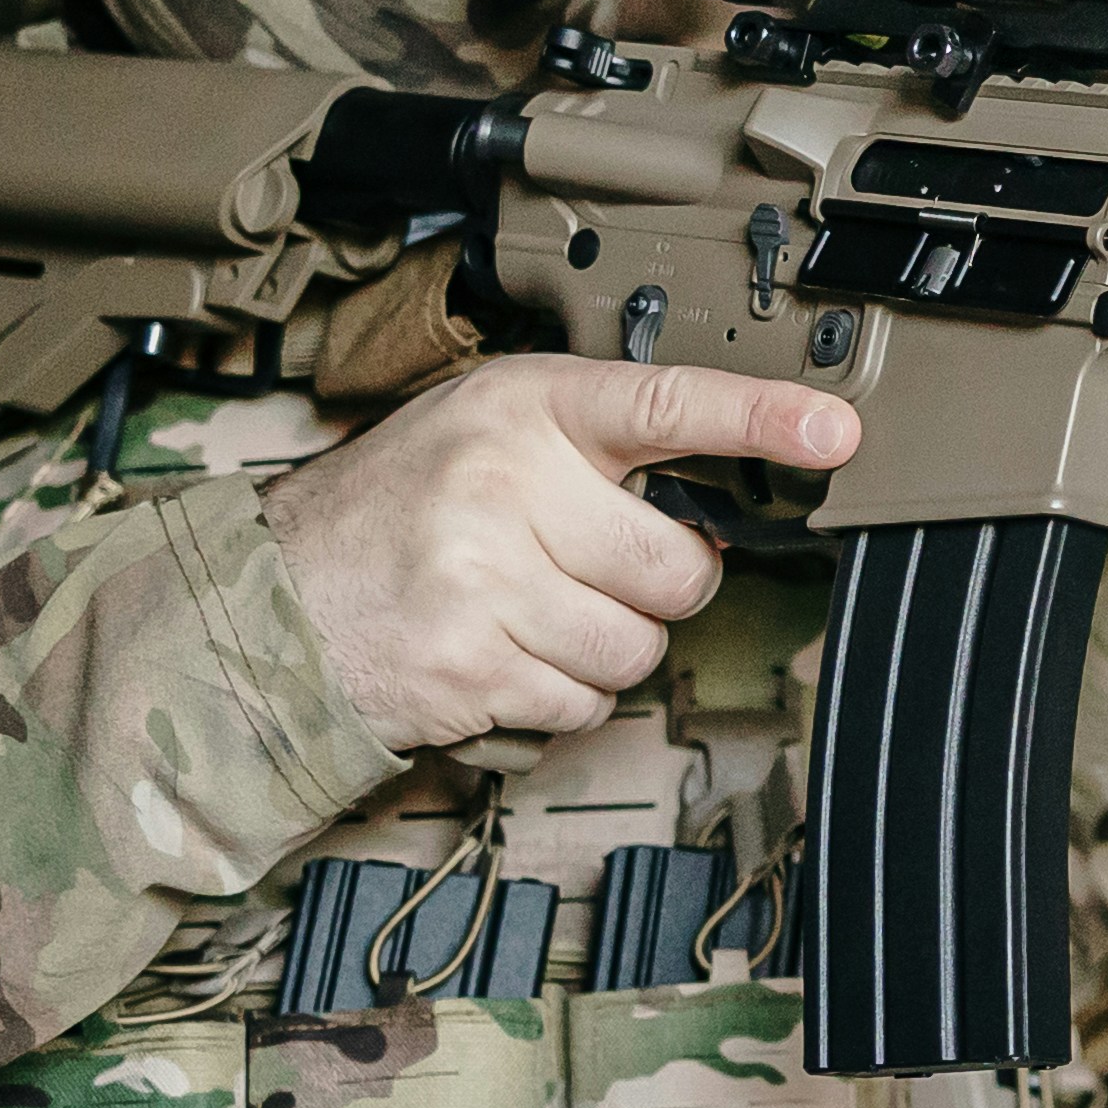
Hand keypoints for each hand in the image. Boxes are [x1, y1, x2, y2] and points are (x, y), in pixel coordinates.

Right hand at [260, 359, 857, 749]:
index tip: (835, 430)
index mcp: (520, 408)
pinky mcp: (474, 667)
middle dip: (653, 586)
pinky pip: (587, 704)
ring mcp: (486, 580)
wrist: (272, 601)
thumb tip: (721, 493)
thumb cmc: (396, 512)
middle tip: (586, 568)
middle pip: (677, 566)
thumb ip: (592, 443)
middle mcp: (504, 483)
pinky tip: (502, 656)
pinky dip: (560, 696)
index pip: (664, 403)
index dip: (759, 417)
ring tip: (529, 612)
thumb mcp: (483, 431)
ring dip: (604, 648)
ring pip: (639, 647)